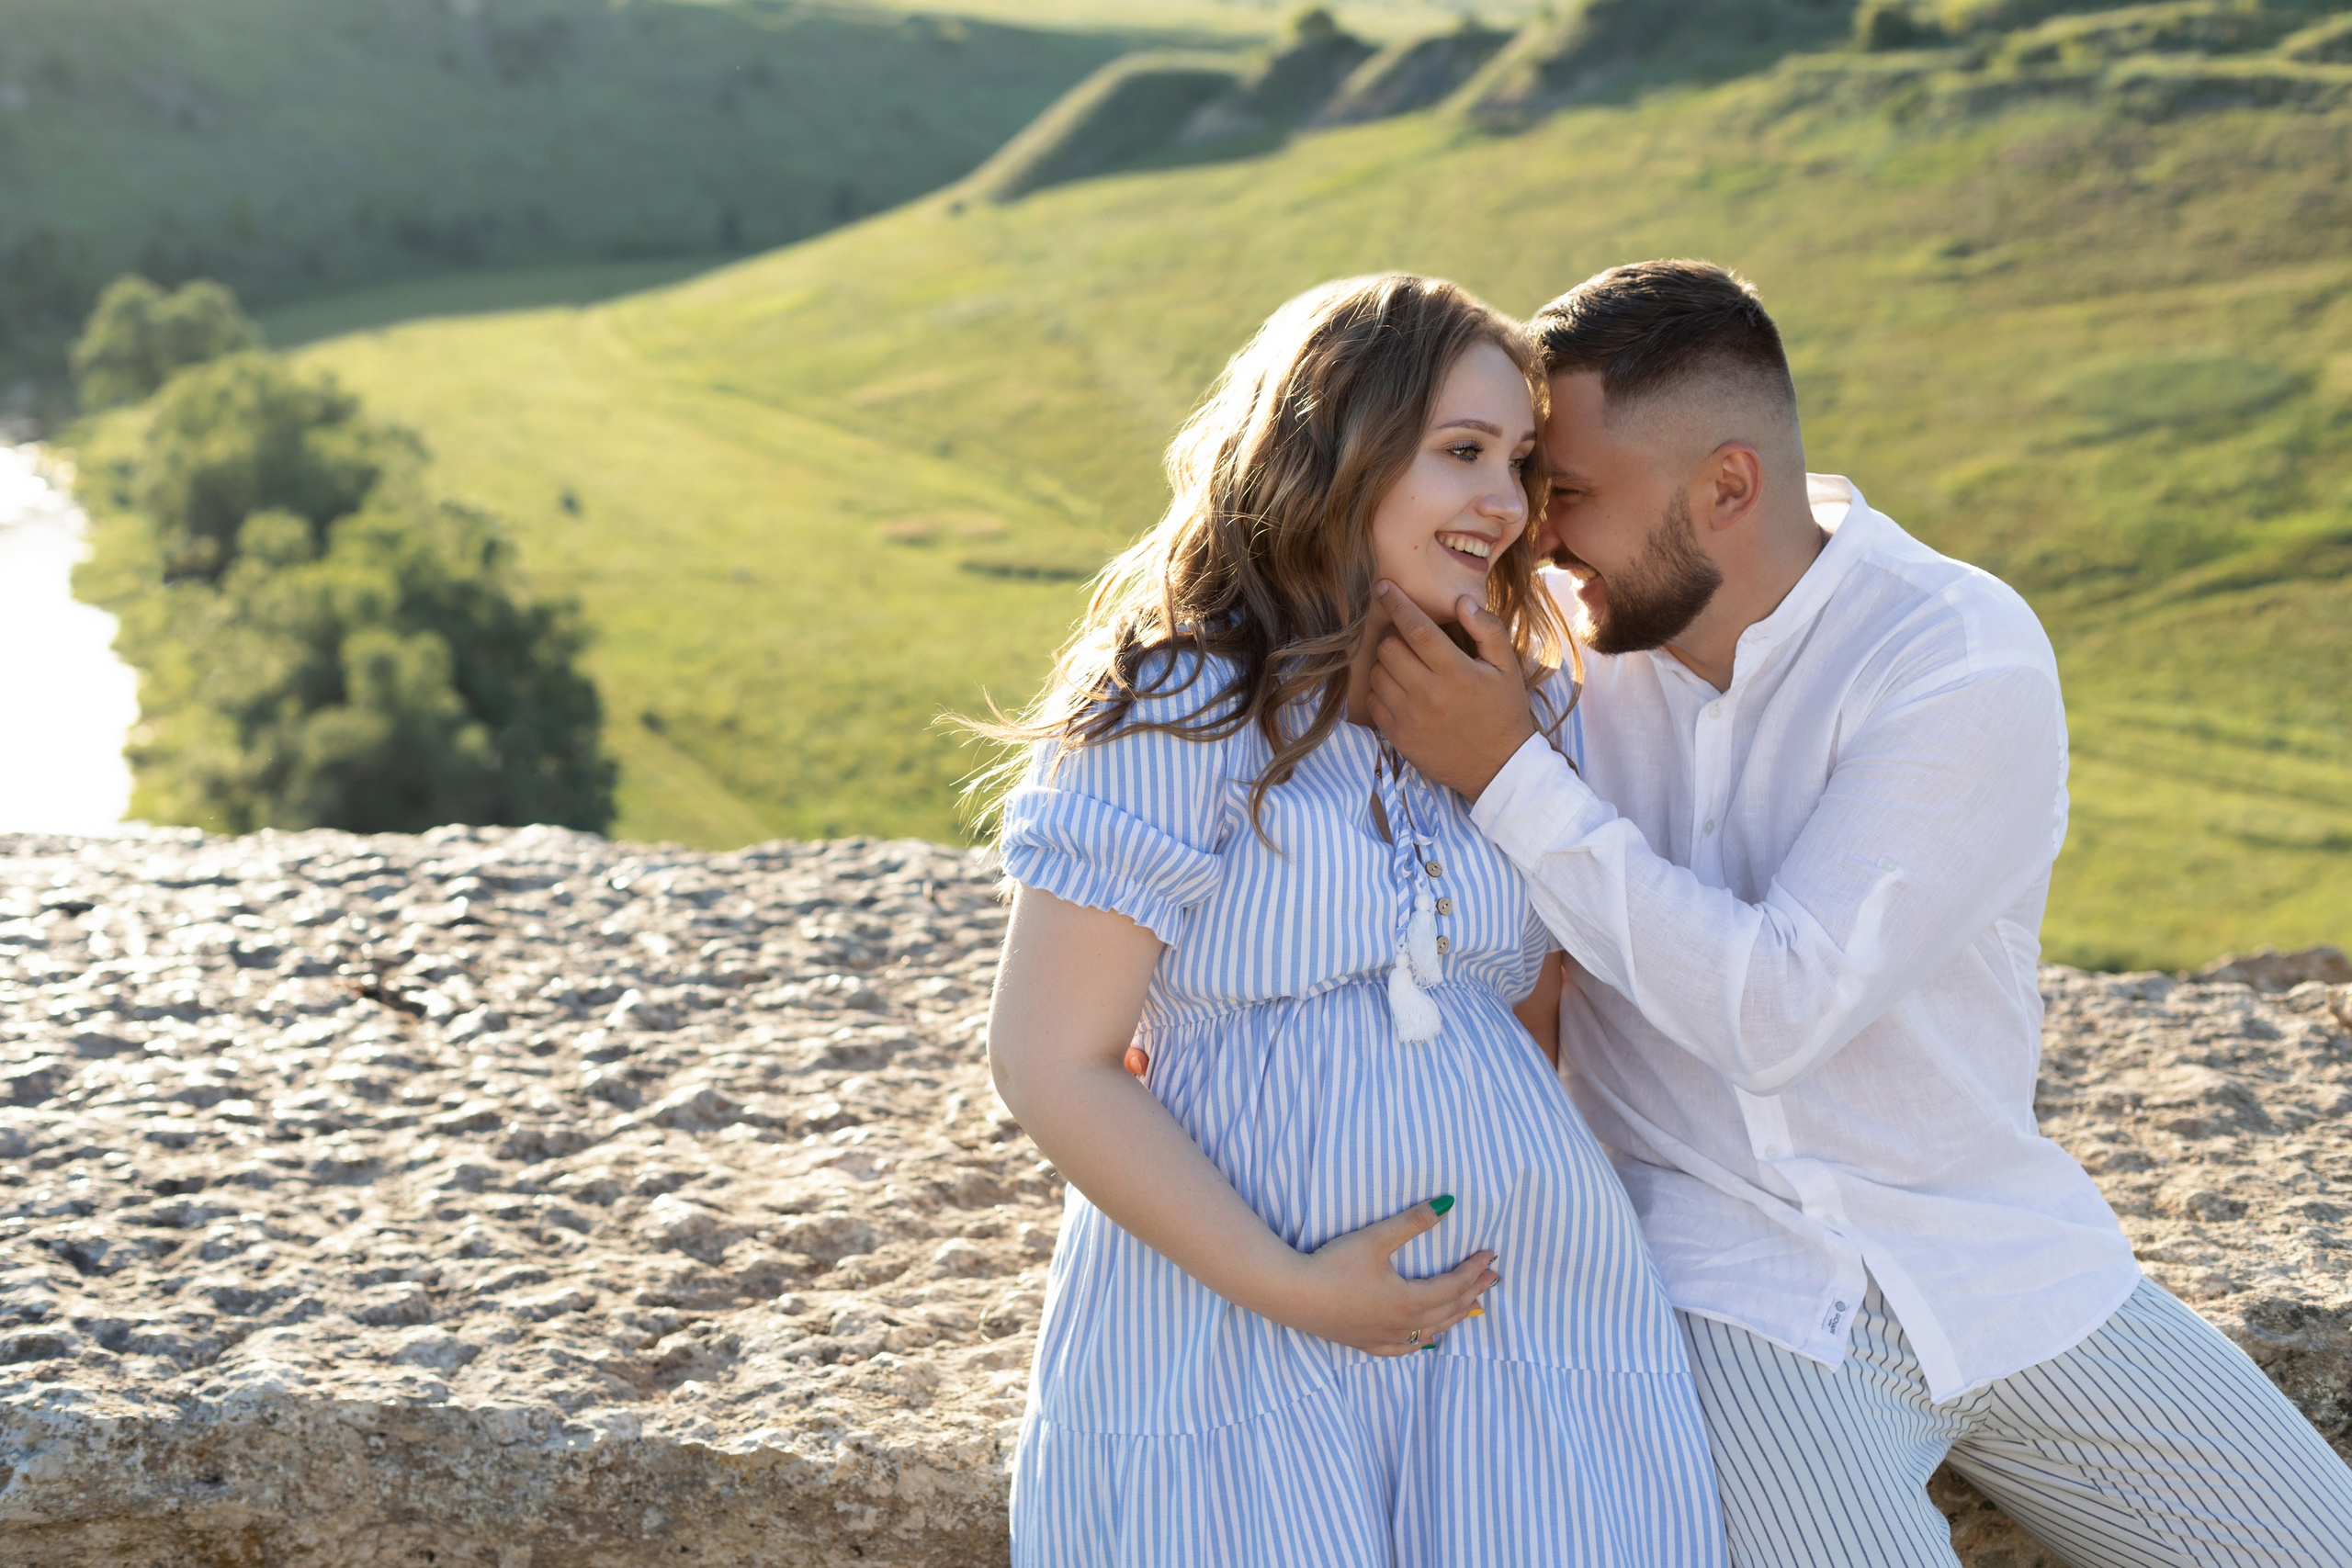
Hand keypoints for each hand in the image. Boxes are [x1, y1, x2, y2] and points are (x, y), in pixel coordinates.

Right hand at [1267, 1197, 1498, 1355]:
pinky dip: (1422, 1341)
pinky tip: (1426, 1340)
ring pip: (1431, 1332)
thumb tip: (1448, 1204)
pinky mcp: (1365, 1343)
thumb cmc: (1333, 1265)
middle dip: (1473, 1292)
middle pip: (1449, 1310)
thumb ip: (1413, 1222)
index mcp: (1409, 1300)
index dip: (1474, 1270)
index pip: (1453, 1285)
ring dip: (1455, 1317)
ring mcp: (1384, 1337)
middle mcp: (1403, 1325)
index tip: (1490, 1255)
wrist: (1292, 1295)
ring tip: (1471, 1307)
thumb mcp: (1375, 1238)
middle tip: (1493, 1279)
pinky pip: (1403, 1348)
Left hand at [1366, 583, 1536, 801]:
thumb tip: (1461, 602)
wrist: (1498, 767)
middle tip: (1406, 638)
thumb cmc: (1503, 711)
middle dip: (1393, 635)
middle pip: (1389, 648)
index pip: (1416, 629)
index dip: (1397, 604)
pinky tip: (1401, 690)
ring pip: (1377, 673)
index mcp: (1457, 673)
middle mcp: (1429, 694)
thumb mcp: (1507, 667)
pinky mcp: (1397, 736)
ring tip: (1406, 666)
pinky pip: (1373, 701)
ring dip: (1386, 663)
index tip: (1383, 586)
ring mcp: (1410, 717)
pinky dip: (1381, 690)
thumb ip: (1488, 630)